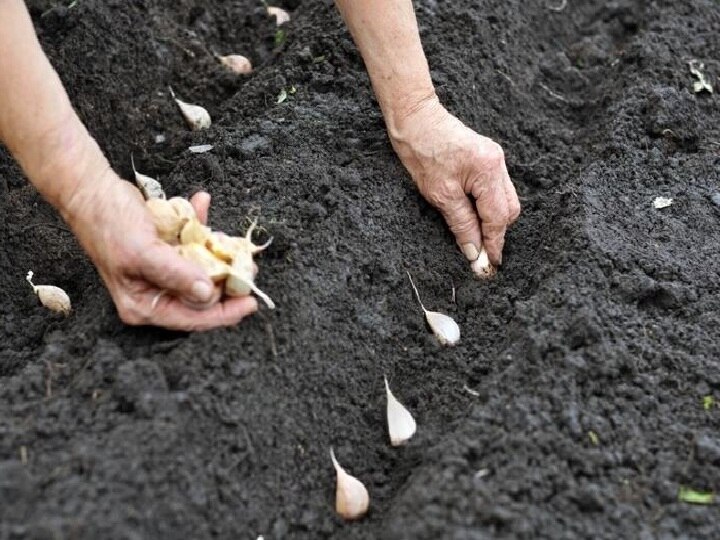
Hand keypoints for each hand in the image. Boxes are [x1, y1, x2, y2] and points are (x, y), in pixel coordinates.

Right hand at [64, 170, 257, 330]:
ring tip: (232, 242)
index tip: (251, 303)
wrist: (91, 189)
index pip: (192, 319)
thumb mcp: (144, 252)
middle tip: (248, 266)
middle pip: (201, 297)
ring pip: (202, 271)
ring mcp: (162, 272)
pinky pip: (194, 246)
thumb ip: (176, 275)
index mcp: (144, 305)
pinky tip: (202, 205)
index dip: (224, 313)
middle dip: (227, 281)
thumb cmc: (109, 223)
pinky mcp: (167, 251)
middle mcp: (155, 293)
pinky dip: (202, 228)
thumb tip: (207, 295)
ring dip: (219, 254)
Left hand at [389, 97, 520, 272]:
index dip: (494, 243)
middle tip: (480, 254)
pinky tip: (473, 215)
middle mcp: (497, 164)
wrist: (414, 119)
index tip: (489, 264)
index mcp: (488, 171)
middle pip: (508, 209)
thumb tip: (474, 251)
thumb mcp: (440, 195)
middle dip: (496, 233)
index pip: (498, 217)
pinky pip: (494, 189)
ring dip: (491, 220)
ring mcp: (494, 159)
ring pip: (504, 200)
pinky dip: (486, 206)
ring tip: (475, 237)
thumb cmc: (422, 152)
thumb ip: (461, 224)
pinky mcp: (486, 158)